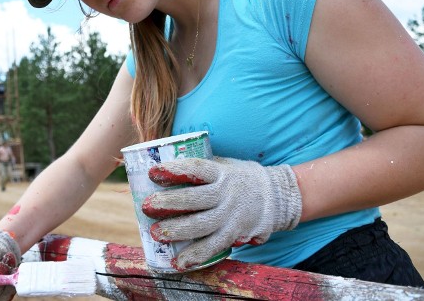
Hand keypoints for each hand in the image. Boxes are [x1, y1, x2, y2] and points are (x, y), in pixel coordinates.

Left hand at [142, 157, 301, 270]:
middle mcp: (226, 194)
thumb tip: (165, 162)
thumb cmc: (240, 178)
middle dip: (169, 203)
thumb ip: (202, 167)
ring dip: (177, 230)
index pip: (196, 169)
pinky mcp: (235, 234)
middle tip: (147, 206)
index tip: (153, 172)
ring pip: (201, 225)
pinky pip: (213, 247)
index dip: (174, 170)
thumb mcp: (225, 165)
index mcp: (221, 173)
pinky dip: (195, 256)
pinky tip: (178, 261)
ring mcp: (231, 216)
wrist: (277, 196)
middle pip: (195, 199)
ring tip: (156, 233)